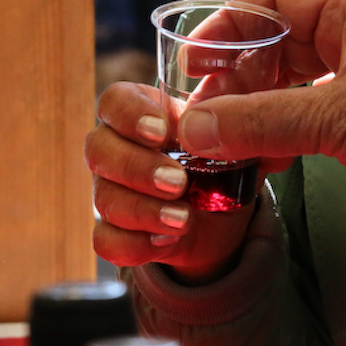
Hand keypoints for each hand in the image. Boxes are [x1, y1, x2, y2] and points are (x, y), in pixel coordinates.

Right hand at [85, 81, 255, 283]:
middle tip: (178, 183)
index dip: (130, 115)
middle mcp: (118, 148)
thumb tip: (234, 124)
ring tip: (184, 219)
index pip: (115, 101)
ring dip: (142, 210)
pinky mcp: (118, 231)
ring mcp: (111, 190)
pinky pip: (105, 240)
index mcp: (144, 113)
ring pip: (102, 197)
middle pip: (98, 148)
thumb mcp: (247, 137)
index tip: (162, 133)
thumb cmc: (228, 160)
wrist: (223, 216)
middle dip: (137, 168)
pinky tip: (167, 242)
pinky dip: (134, 245)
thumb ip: (247, 123)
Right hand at [175, 0, 345, 244]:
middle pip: (275, 41)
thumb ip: (260, 121)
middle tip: (202, 111)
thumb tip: (193, 128)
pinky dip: (277, 133)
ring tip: (221, 139)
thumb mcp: (338, 119)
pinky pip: (306, 114)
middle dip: (234, 77)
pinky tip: (258, 160)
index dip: (227, 23)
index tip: (195, 61)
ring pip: (289, 82)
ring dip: (253, 109)